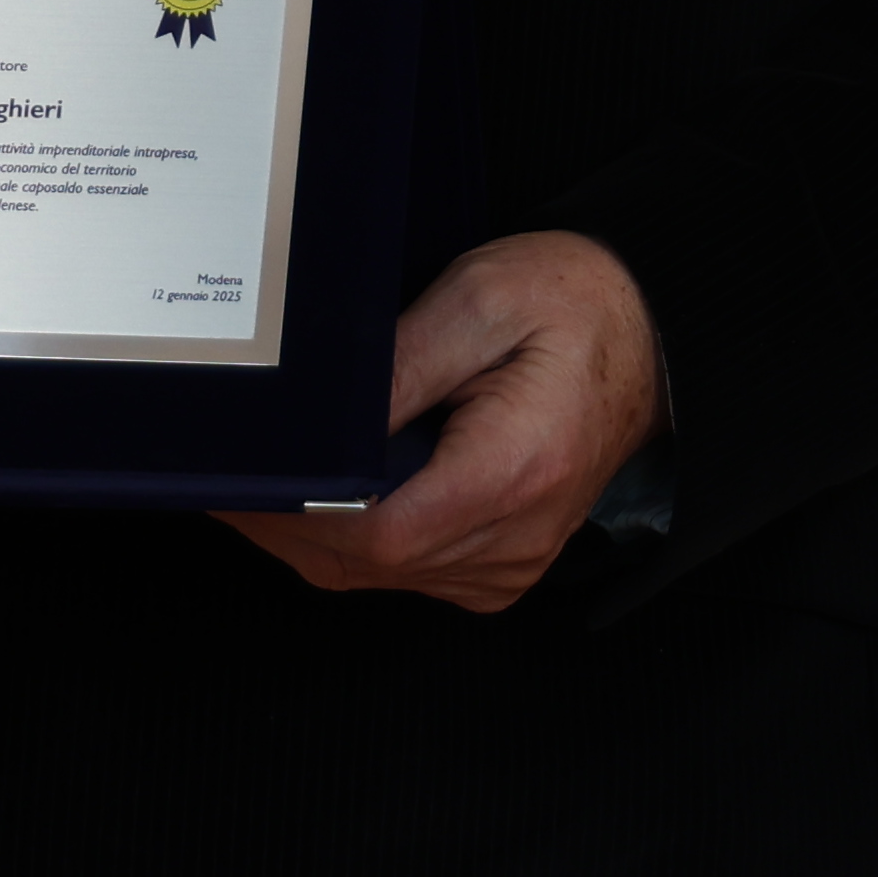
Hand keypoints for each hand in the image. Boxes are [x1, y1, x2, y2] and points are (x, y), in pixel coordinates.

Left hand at [217, 230, 663, 613]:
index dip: (298, 512)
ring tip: (267, 474)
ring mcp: (510, 563)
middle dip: (288, 519)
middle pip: (367, 563)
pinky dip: (355, 541)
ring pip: (376, 577)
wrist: (649, 337)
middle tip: (228, 469)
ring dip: (315, 533)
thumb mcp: (479, 299)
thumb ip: (396, 364)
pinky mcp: (499, 568)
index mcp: (514, 471)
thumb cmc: (572, 306)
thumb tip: (321, 419)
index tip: (246, 477)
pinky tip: (326, 492)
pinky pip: (405, 574)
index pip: (380, 532)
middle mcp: (515, 538)